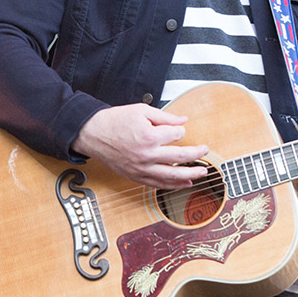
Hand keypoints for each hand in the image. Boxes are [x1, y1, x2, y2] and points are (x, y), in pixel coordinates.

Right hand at [71, 103, 208, 188]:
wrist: (92, 134)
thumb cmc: (114, 121)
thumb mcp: (141, 111)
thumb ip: (165, 116)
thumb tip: (183, 120)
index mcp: (149, 136)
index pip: (176, 135)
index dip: (179, 131)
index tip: (178, 129)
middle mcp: (147, 155)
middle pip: (180, 158)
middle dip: (196, 154)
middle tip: (205, 151)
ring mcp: (141, 168)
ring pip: (172, 176)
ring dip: (190, 175)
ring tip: (202, 172)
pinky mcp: (135, 176)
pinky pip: (158, 184)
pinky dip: (173, 185)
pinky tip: (184, 184)